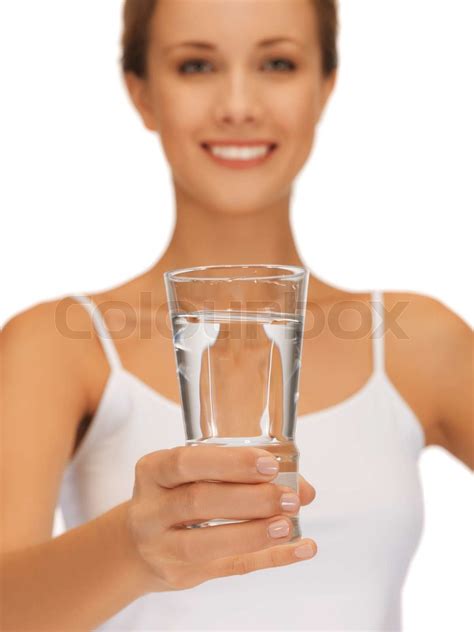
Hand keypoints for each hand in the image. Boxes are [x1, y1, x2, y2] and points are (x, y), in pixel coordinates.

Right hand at [126, 446, 316, 591]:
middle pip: (198, 502)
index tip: (268, 465)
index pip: (186, 463)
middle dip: (249, 499)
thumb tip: (303, 489)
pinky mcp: (183, 575)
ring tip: (288, 524)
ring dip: (254, 533)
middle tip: (287, 497)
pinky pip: (230, 569)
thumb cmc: (175, 496)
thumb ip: (242, 473)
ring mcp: (163, 547)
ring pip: (206, 543)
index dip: (230, 463)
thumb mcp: (194, 474)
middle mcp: (151, 510)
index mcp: (153, 472)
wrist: (137, 544)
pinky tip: (300, 549)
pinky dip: (270, 559)